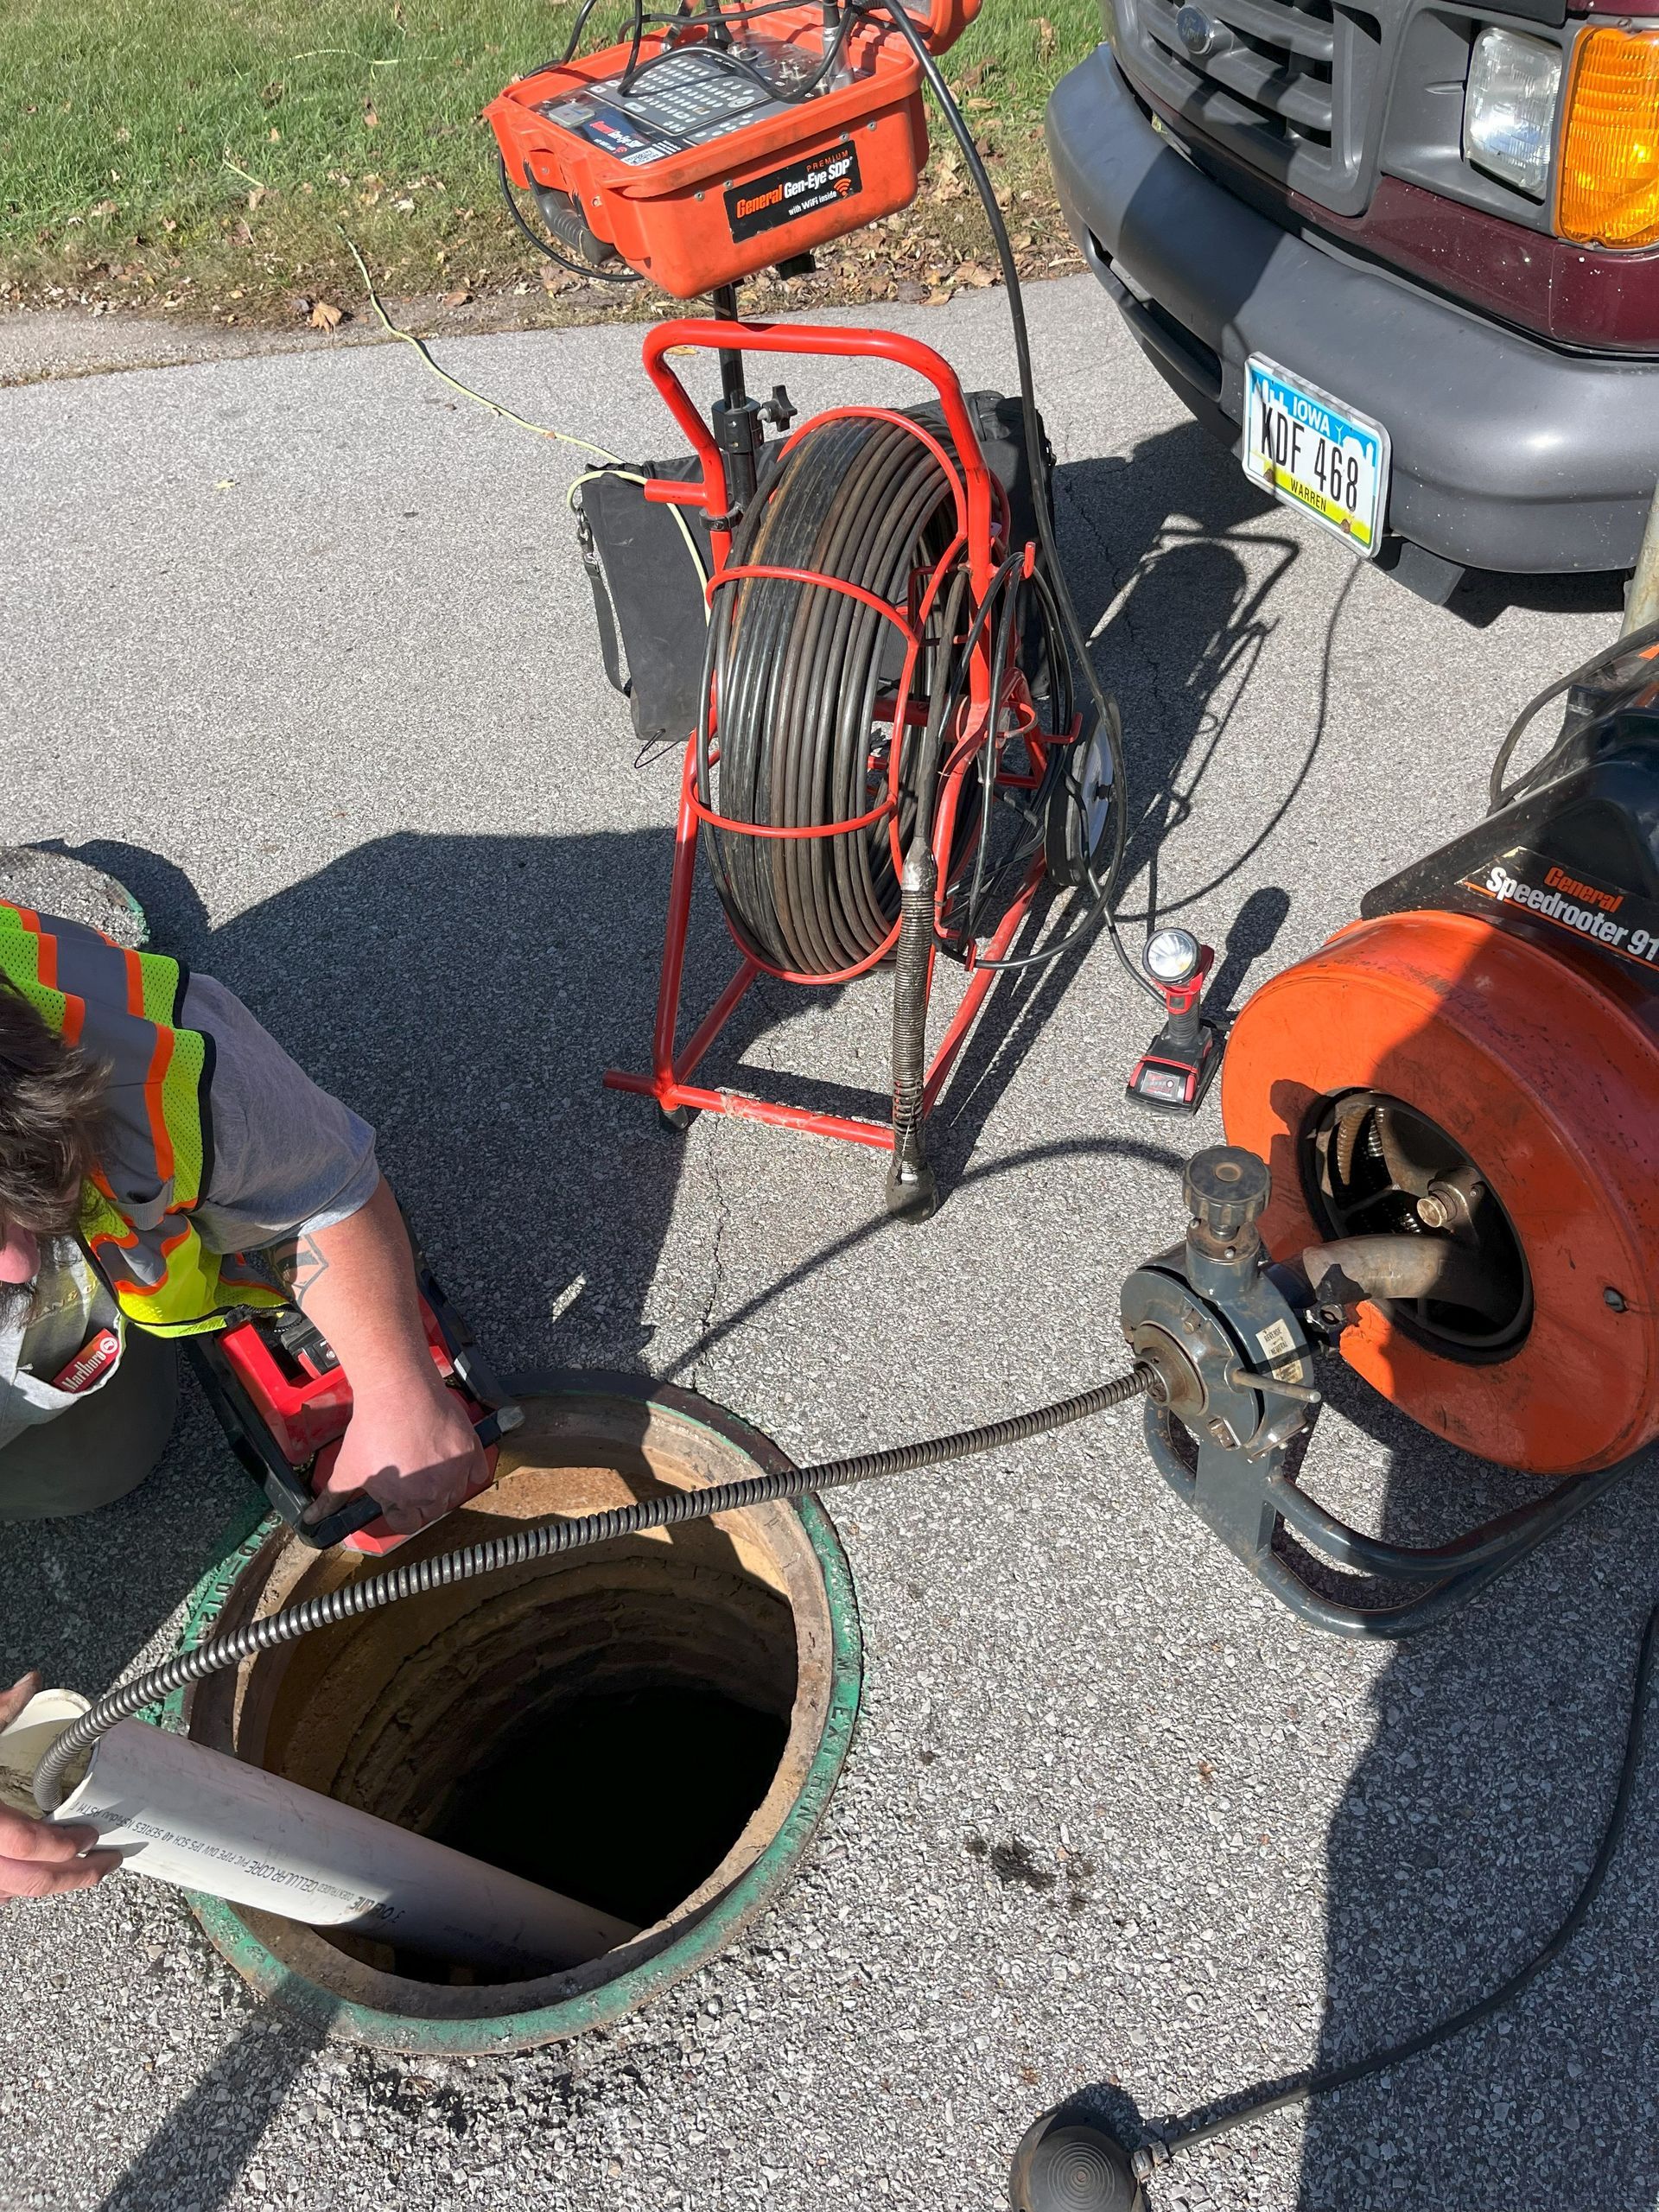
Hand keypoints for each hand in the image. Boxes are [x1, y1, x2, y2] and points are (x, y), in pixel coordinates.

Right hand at [0, 1675, 120, 1900]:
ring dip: (41, 1888)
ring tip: (73, 1870)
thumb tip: (30, 1683)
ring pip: (4, 1897)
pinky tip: (23, 1876)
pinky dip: (7, 1892)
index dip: (68, 1846)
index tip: (92, 1835)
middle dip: (76, 1879)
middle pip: (29, 1885)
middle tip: (105, 1865)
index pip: (29, 1844)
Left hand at [306, 1376, 485, 1537]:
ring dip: (444, 1485)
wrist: (398, 1390)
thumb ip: (331, 1500)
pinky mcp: (471, 1448)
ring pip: (455, 1491)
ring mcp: (456, 1470)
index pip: (408, 1523)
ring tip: (427, 1463)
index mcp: (407, 1501)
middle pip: (433, 1509)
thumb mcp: (346, 1468)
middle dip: (420, 1498)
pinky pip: (477, 1471)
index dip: (396, 1510)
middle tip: (409, 1474)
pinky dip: (469, 1470)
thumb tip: (311, 1519)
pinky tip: (451, 1460)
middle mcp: (436, 1491)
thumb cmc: (371, 1429)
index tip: (392, 1494)